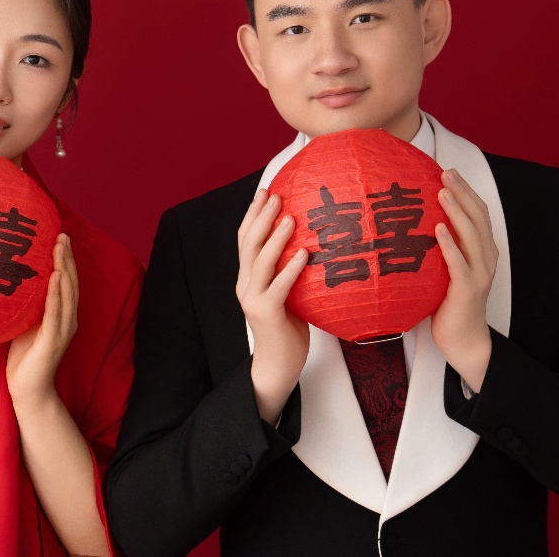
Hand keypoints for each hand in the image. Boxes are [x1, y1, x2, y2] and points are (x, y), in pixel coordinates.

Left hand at [7, 233, 78, 408]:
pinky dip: (57, 294)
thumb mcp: (23, 324)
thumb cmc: (23, 358)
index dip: (64, 259)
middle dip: (67, 257)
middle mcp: (67, 319)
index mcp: (61, 315)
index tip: (58, 237)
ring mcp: (62, 330)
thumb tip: (7, 279)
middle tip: (62, 234)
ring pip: (67, 293)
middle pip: (70, 282)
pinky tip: (56, 277)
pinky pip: (56, 313)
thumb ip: (24, 305)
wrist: (28, 391)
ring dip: (64, 268)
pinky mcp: (53, 341)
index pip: (66, 282)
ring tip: (60, 247)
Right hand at [237, 189, 309, 423]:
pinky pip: (279, 287)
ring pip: (260, 261)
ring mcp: (253, 299)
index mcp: (248, 278)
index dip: (252, 214)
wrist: (277, 366)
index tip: (264, 192)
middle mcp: (245, 284)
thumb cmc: (287, 330)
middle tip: (276, 195)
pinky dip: (290, 269)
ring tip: (289, 217)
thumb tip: (313, 244)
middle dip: (261, 217)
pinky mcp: (266, 314)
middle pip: (248, 243)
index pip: (245, 239)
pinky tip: (303, 254)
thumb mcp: (287, 294)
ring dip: (275, 237)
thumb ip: (289, 272)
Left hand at [431, 169, 498, 391]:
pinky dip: (450, 245)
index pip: (479, 215)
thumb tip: (411, 224)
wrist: (463, 340)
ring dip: (457, 212)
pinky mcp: (467, 290)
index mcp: (483, 252)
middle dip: (462, 193)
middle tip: (446, 173)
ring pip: (472, 236)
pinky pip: (459, 264)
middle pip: (478, 218)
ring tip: (442, 193)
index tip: (449, 173)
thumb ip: (439, 248)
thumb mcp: (445, 270)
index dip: (466, 192)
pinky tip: (438, 230)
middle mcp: (485, 259)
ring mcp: (479, 274)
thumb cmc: (449, 303)